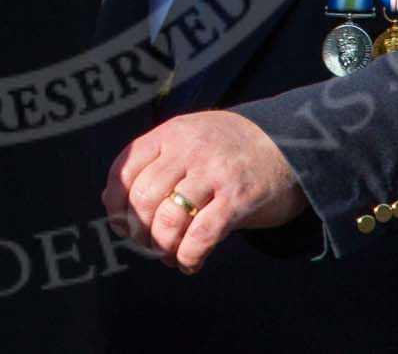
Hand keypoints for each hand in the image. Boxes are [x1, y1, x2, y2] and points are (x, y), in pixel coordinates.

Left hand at [101, 110, 305, 272]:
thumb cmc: (226, 148)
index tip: (121, 225)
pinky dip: (189, 257)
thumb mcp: (186, 140)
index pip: (125, 169)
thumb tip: (109, 198)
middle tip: (148, 244)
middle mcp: (189, 150)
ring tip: (169, 255)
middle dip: (139, 231)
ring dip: (163, 247)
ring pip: (170, 219)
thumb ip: (150, 163)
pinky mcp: (239, 197)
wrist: (288, 142)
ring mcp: (214, 172)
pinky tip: (190, 263)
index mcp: (170, 134)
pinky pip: (202, 235)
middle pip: (144, 198)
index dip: (116, 205)